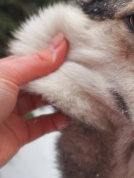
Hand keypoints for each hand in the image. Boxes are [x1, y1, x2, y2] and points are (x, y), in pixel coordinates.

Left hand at [0, 34, 68, 166]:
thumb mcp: (8, 75)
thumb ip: (38, 62)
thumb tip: (61, 43)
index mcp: (4, 73)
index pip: (33, 61)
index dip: (53, 57)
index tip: (74, 52)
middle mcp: (8, 91)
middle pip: (40, 83)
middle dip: (60, 80)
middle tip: (81, 74)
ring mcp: (13, 113)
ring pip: (43, 104)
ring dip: (60, 101)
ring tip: (78, 96)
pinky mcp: (18, 133)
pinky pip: (42, 126)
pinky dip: (56, 122)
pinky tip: (66, 118)